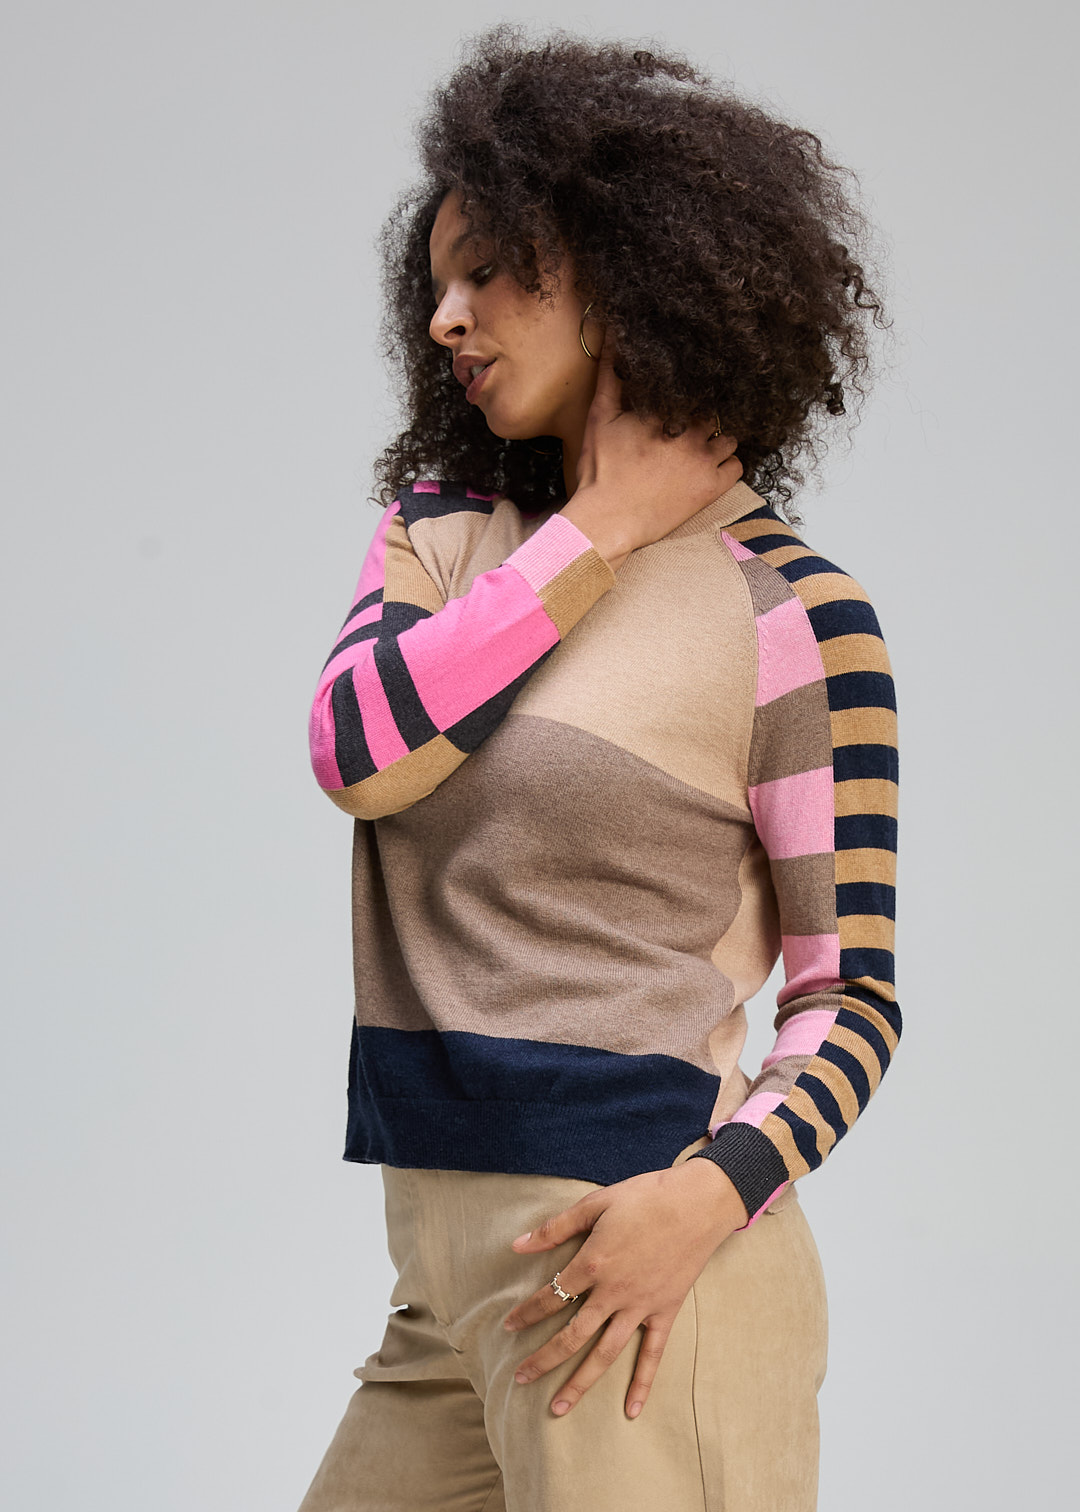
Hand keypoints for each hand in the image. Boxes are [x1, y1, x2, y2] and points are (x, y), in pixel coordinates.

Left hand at [501, 1157, 748, 1418]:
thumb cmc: (645, 1197)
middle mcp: (614, 1293)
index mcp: (594, 1263)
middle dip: (543, 1360)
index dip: (527, 1312)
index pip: (551, 1295)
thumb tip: (517, 1245)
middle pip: (572, 1336)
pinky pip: (652, 1355)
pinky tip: (630, 1411)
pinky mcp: (665, 1312)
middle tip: (520, 1378)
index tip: (509, 1327)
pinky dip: (642, 1384)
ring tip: (558, 1408)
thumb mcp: (596, 1203)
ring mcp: (641, 1306)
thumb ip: (556, 1228)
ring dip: (580, 1383)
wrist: (698, 1203)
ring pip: (605, 1353)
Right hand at [560, 328, 743, 569]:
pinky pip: (738, 465)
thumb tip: (614, 337)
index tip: (690, 394)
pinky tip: (712, 465)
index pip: (692, 386)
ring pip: (730, 435)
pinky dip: (728, 463)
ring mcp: (702, 460)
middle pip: (714, 410)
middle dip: (706, 414)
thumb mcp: (600, 417)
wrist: (606, 521)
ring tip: (702, 446)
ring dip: (719, 438)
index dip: (693, 389)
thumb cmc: (599, 473)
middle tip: (695, 423)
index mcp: (663, 412)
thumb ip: (610, 376)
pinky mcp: (711, 487)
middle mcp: (687, 432)